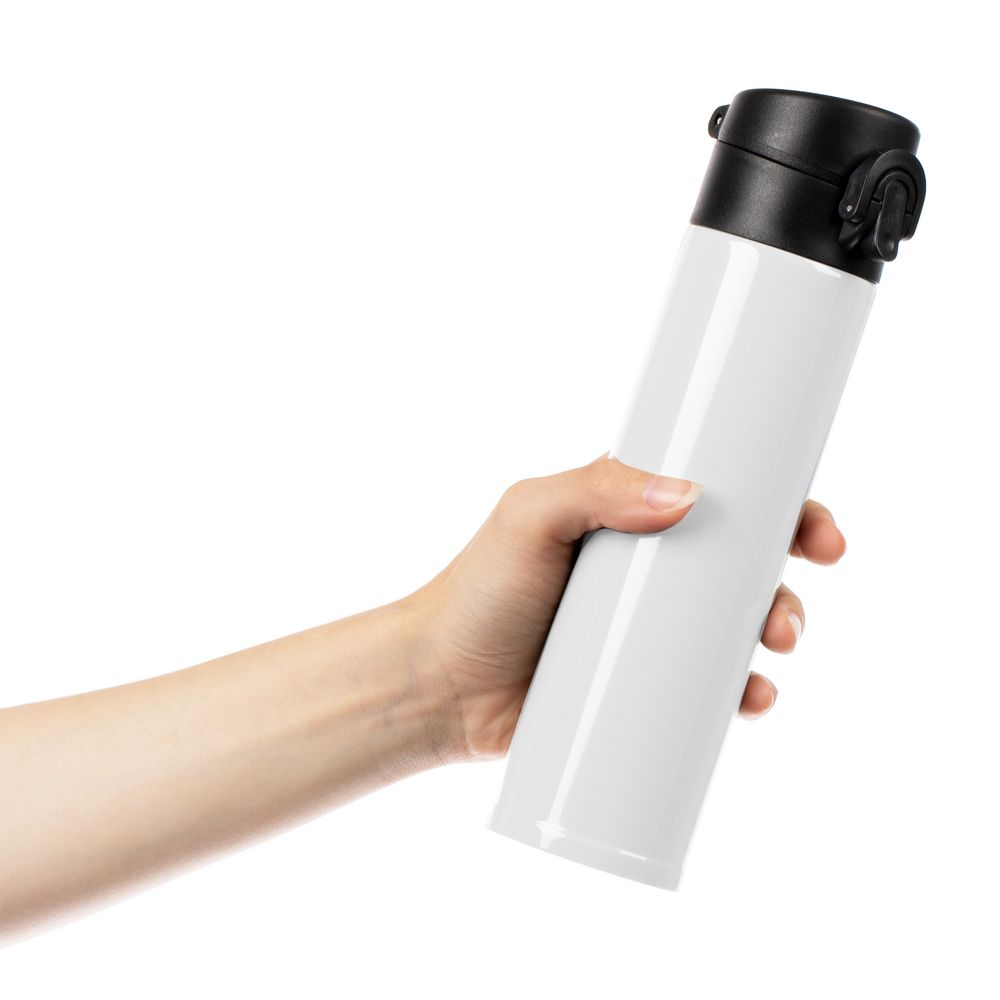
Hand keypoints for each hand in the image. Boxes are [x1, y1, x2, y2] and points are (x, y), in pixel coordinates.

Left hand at [405, 455, 845, 758]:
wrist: (438, 686)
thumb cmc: (476, 593)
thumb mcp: (529, 517)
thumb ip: (595, 488)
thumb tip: (691, 492)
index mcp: (628, 519)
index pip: (721, 500)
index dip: (781, 511)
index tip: (816, 530)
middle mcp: (647, 571)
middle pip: (744, 568)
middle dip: (787, 584)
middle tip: (786, 614)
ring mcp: (645, 634)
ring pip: (736, 630)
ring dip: (776, 635)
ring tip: (772, 654)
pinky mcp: (638, 690)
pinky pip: (707, 692)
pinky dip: (742, 695)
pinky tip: (753, 701)